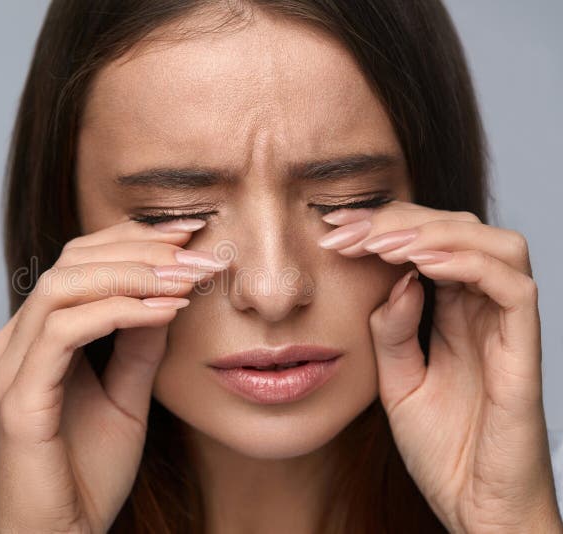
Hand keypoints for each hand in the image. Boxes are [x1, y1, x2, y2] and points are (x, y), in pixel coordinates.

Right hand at [0, 218, 226, 532]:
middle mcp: (14, 342)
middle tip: (198, 250)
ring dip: (133, 274)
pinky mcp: (18, 397)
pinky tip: (165, 310)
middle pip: (71, 261)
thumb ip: (140, 345)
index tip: (189, 233)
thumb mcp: (126, 396)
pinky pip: (64, 330)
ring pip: (64, 285)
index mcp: (35, 337)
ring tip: (187, 278)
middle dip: (140, 249)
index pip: (79, 262)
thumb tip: (168, 295)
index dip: (132, 240)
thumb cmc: (87, 473)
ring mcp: (10, 367)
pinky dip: (119, 311)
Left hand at [319, 201, 562, 532]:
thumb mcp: (398, 381)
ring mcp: (507, 330)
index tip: (331, 228)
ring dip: (433, 234)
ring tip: (379, 244)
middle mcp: (484, 313)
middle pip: (458, 231)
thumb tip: (396, 279)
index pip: (428, 245)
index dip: (383, 226)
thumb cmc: (443, 450)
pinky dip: (467, 264)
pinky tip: (420, 265)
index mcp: (455, 316)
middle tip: (345, 229)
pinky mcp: (523, 352)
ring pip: (495, 245)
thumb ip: (393, 329)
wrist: (475, 510)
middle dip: (398, 220)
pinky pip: (511, 288)